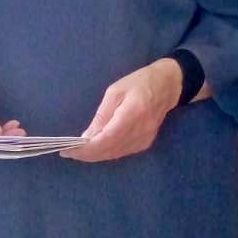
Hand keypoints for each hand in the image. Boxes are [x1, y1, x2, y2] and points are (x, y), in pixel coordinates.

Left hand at [67, 59, 181, 162]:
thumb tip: (87, 137)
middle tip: (69, 153)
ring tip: (79, 151)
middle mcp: (141, 130)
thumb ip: (102, 115)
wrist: (168, 85)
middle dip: (87, 154)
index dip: (86, 149)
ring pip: (115, 154)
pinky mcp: (146, 142)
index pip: (106, 139)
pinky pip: (123, 152)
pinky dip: (108, 152)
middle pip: (110, 150)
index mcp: (132, 113)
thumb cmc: (140, 82)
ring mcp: (145, 138)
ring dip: (96, 155)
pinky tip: (98, 148)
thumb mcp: (115, 91)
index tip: (68, 151)